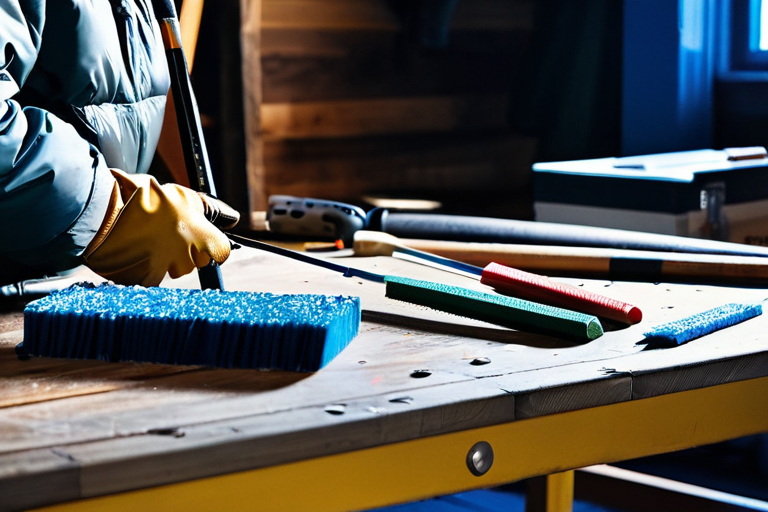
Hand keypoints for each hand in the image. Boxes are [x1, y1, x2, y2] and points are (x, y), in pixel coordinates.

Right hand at [84, 169, 233, 286]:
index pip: (222, 252)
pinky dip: (144, 267)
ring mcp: (167, 271)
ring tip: (146, 238)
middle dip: (186, 250)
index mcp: (205, 238)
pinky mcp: (144, 279)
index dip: (212, 246)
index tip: (203, 241)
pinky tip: (134, 251)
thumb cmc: (146, 197)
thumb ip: (210, 209)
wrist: (103, 207)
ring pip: (174, 270)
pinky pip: (151, 277)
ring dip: (165, 259)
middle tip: (166, 233)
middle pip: (196, 261)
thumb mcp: (183, 197)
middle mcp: (189, 257)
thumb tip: (233, 218)